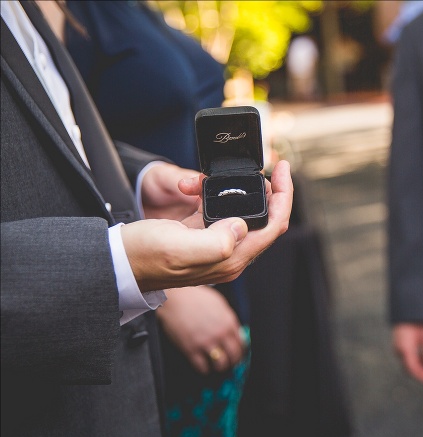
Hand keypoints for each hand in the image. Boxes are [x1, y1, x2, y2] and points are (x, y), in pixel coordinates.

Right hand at [122, 160, 292, 291]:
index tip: (283, 168)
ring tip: (237, 174)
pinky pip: (223, 214)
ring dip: (243, 192)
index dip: (285, 197)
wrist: (116, 262)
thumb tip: (241, 225)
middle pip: (266, 221)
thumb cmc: (144, 256)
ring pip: (246, 216)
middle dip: (269, 192)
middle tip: (264, 169)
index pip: (274, 227)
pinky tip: (208, 186)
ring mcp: (217, 248)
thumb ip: (217, 241)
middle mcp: (229, 256)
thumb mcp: (180, 247)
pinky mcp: (203, 238)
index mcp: (231, 259)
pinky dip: (220, 196)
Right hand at [156, 286, 243, 373]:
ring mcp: (206, 342)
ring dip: (220, 367)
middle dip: (233, 362)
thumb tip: (235, 332)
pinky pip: (202, 367)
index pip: (242, 344)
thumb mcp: (219, 304)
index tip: (237, 355)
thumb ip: (228, 319)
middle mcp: (220, 334)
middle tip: (230, 364)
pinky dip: (204, 369)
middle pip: (234, 356)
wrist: (176, 298)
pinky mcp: (191, 349)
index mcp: (229, 322)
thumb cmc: (196, 297)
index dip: (240, 352)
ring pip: (220, 364)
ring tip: (217, 366)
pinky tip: (204, 367)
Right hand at [392, 322, 422, 382]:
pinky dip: (415, 361)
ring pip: (408, 365)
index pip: (413, 368)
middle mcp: (399, 350)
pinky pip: (407, 359)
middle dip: (421, 373)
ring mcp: (397, 349)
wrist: (408, 311)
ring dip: (419, 367)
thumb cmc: (417, 322)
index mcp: (405, 349)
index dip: (422, 375)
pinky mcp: (399, 347)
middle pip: (409, 369)